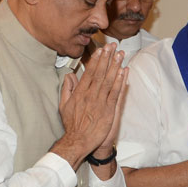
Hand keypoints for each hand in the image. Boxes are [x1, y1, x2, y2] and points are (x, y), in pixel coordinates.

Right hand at [53, 46, 127, 168]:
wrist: (78, 140)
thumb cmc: (71, 125)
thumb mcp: (63, 105)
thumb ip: (66, 89)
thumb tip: (69, 76)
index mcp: (80, 93)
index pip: (89, 72)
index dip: (96, 60)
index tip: (101, 50)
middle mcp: (90, 95)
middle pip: (100, 73)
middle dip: (107, 58)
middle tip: (112, 45)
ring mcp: (100, 102)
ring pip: (109, 80)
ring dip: (115, 66)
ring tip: (120, 54)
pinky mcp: (108, 110)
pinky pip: (115, 93)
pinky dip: (120, 81)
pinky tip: (124, 72)